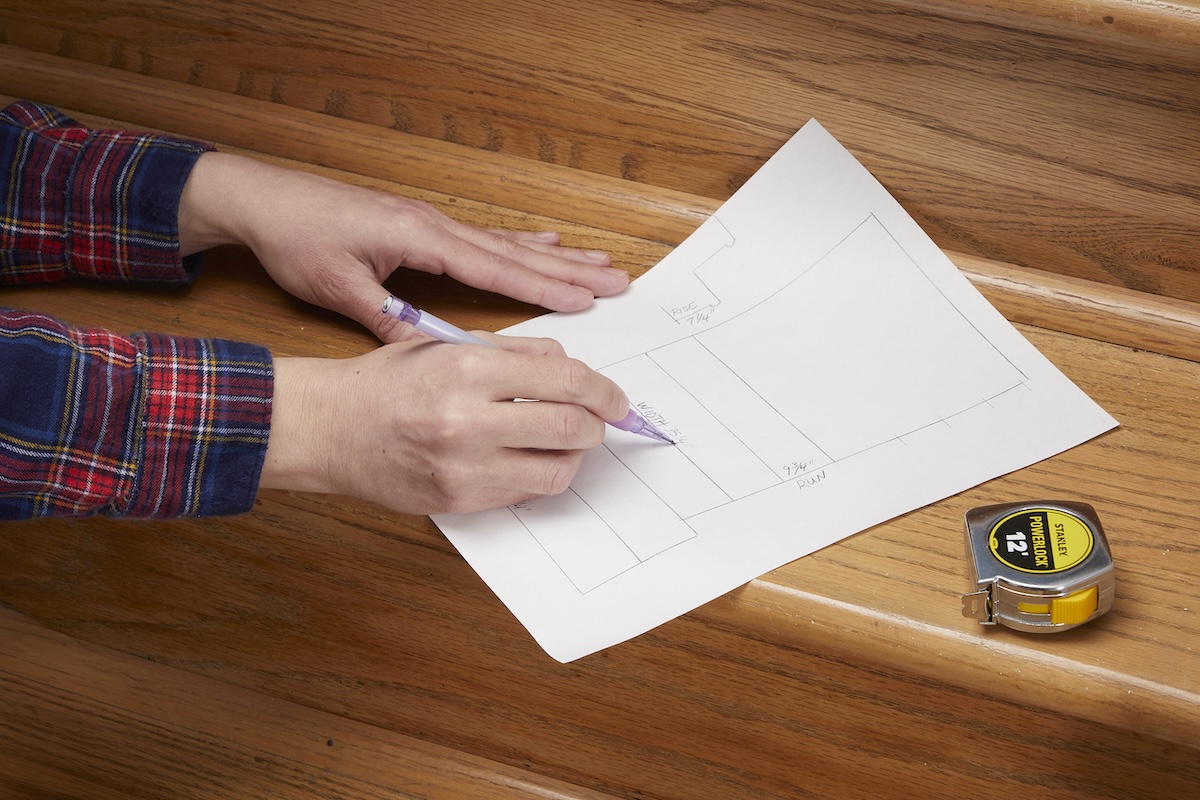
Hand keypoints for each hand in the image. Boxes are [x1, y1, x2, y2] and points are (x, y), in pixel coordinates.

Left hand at [178, 152, 629, 340]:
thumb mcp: (340, 289)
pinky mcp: (426, 226)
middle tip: (618, 279)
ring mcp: (435, 223)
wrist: (268, 200)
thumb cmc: (300, 240)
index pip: (495, 269)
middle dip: (570, 269)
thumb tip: (432, 354)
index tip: (586, 301)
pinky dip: (521, 243)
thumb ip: (389, 319)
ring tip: (599, 263)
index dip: (543, 288)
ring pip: (509, 243)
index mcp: (422, 239)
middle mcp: (438, 226)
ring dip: (556, 255)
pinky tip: (544, 242)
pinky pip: (487, 238)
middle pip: (516, 252)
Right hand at [259, 332, 629, 513]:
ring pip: (557, 470)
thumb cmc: (388, 382)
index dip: (606, 391)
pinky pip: (525, 493)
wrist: (331, 428)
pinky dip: (537, 475)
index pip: (568, 381)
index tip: (616, 398)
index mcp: (469, 368)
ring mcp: (463, 467)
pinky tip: (524, 458)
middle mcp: (468, 419)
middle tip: (597, 420)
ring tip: (560, 441)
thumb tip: (573, 368)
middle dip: (597, 424)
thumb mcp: (449, 344)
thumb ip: (517, 351)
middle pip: (573, 428)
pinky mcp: (459, 500)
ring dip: (572, 455)